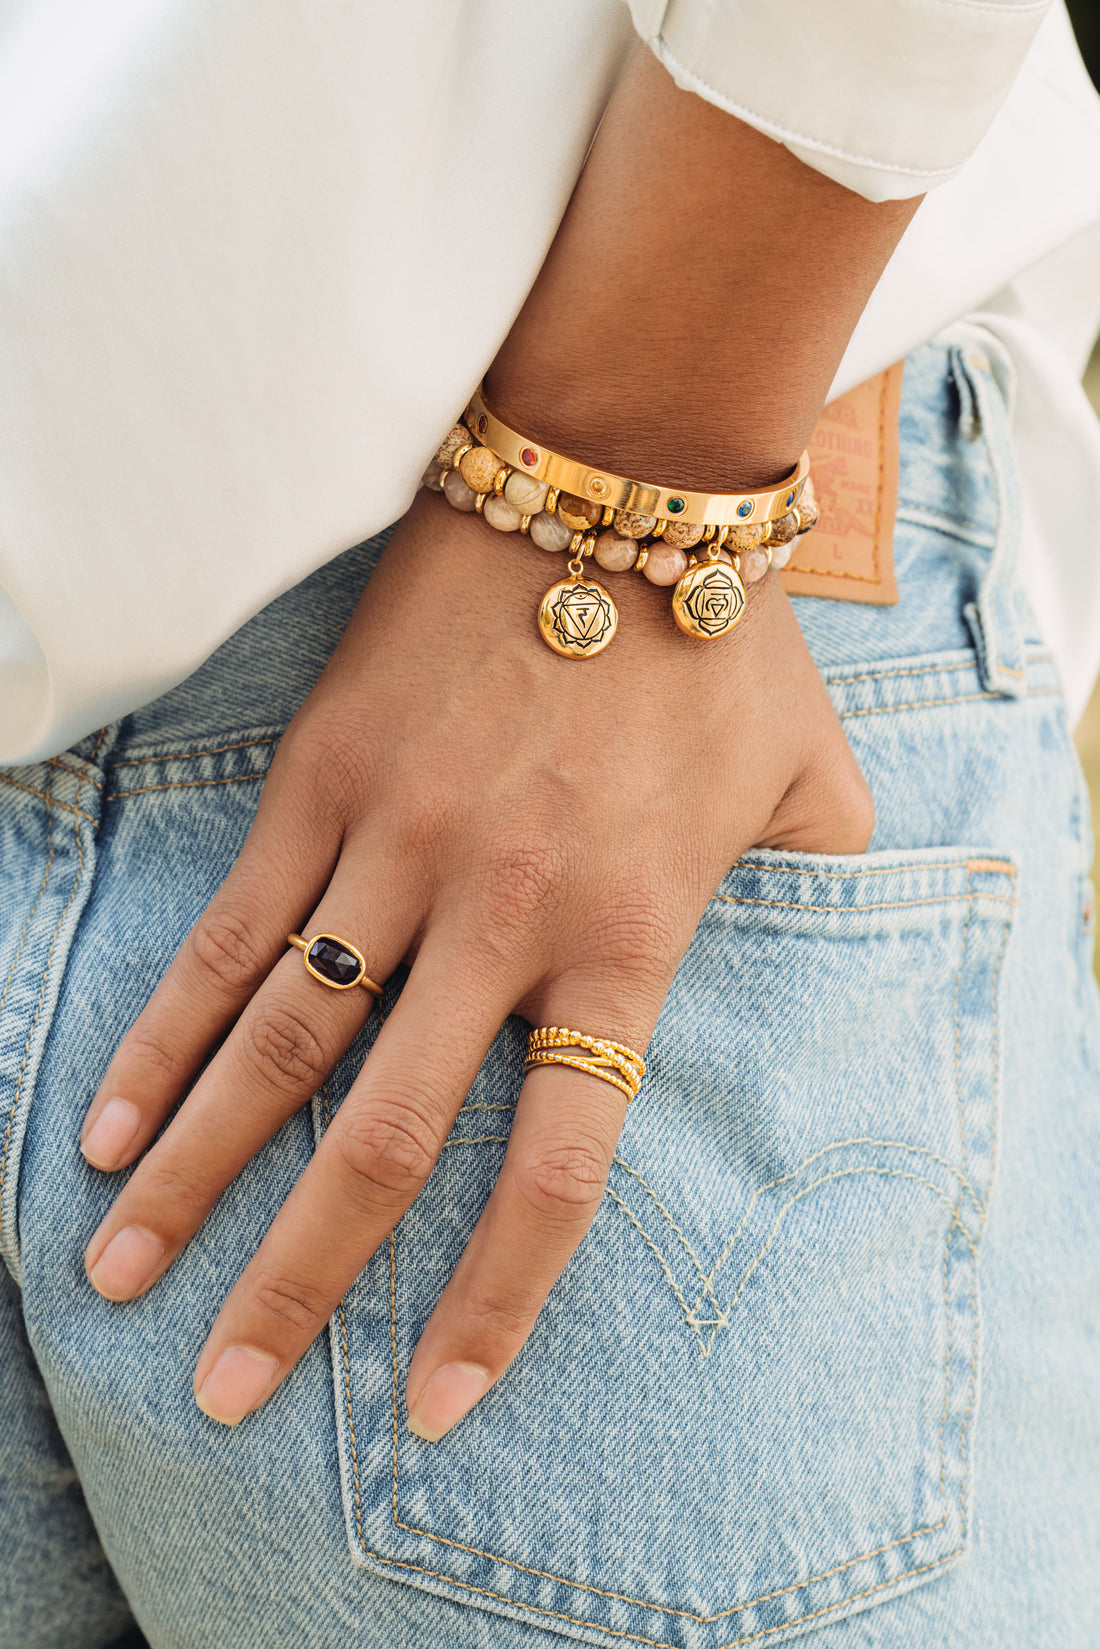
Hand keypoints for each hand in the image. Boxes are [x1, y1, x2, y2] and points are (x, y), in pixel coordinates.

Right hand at [80, 489, 871, 1438]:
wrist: (618, 482)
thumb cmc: (718, 635)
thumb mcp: (807, 772)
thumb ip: (821, 859)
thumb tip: (835, 882)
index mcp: (625, 943)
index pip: (553, 1167)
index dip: (491, 1299)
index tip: (434, 1403)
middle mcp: (502, 922)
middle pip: (380, 1142)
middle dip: (295, 1281)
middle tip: (224, 1389)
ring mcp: (399, 851)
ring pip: (277, 1049)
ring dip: (191, 1175)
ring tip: (119, 1270)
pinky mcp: (326, 781)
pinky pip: (231, 933)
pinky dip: (168, 1033)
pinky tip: (113, 1116)